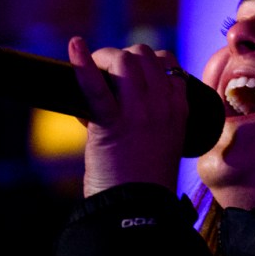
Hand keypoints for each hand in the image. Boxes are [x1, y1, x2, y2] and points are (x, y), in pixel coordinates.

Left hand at [68, 36, 188, 196]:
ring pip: (124, 60)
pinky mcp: (111, 124)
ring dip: (104, 58)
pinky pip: (97, 87)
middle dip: (123, 56)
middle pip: (144, 55)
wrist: (138, 209)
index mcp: (179, 110)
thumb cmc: (145, 183)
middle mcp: (162, 106)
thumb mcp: (162, 143)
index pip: (169, 65)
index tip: (131, 75)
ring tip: (91, 67)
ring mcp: (139, 113)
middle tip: (106, 72)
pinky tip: (74, 46)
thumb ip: (148, 119)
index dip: (147, 62)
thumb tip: (108, 96)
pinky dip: (82, 63)